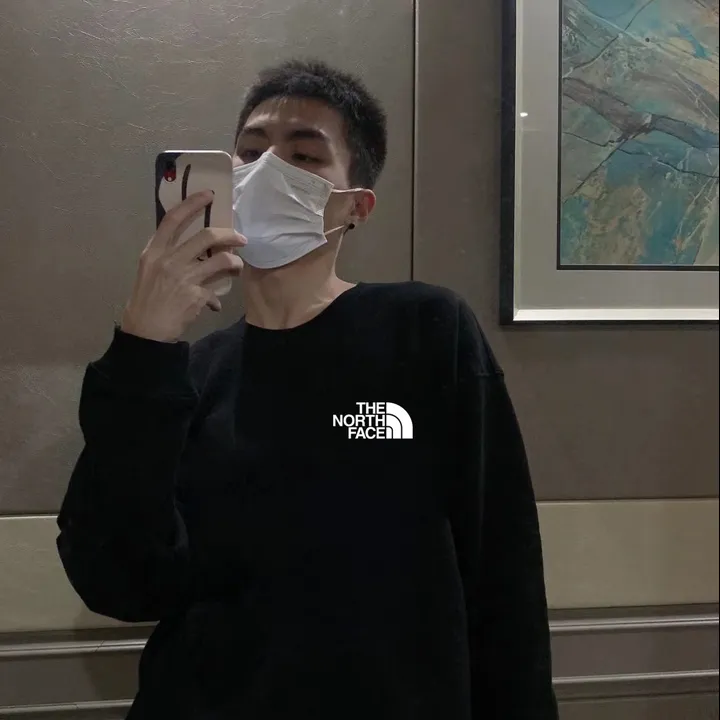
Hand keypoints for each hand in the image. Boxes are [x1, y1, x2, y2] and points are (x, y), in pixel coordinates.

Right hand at [121, 190, 245, 342]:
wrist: (146, 330)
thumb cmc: (146, 299)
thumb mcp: (149, 270)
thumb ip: (168, 255)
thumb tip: (193, 246)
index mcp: (154, 251)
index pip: (173, 219)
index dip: (192, 203)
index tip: (209, 194)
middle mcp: (168, 260)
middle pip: (206, 236)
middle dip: (229, 234)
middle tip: (241, 238)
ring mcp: (183, 277)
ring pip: (222, 260)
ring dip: (235, 262)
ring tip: (238, 266)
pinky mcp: (195, 296)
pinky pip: (216, 291)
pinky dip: (217, 298)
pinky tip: (214, 304)